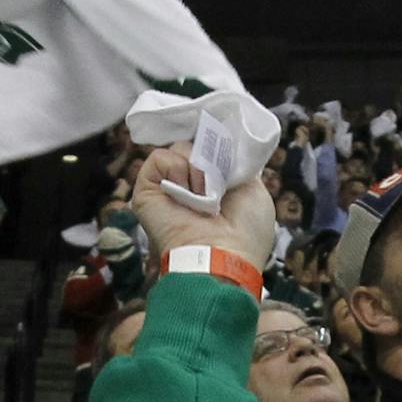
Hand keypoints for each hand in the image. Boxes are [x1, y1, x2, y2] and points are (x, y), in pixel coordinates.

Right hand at [130, 142, 274, 272]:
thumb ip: (239, 168)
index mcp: (213, 188)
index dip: (218, 145)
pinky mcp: (146, 188)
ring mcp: (167, 187)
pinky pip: (160, 157)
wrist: (220, 257)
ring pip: (180, 148)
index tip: (227, 146)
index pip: (211, 151)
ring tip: (205, 195)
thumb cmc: (245, 232)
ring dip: (198, 168)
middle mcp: (188, 186)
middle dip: (210, 155)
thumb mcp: (255, 192)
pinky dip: (177, 169)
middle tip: (219, 182)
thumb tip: (226, 149)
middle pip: (196, 145)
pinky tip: (188, 192)